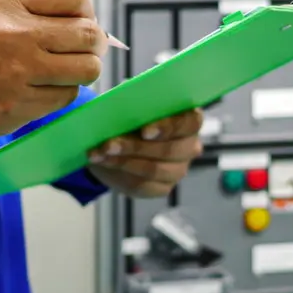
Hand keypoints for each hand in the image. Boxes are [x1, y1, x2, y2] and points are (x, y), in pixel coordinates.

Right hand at [0, 0, 106, 142]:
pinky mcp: (18, 107)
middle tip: (83, 50)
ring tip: (61, 71)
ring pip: (85, 70)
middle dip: (93, 44)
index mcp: (5, 2)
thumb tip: (84, 22)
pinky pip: (64, 98)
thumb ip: (31, 9)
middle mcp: (15, 34)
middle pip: (88, 35)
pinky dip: (59, 94)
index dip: (86, 11)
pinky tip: (39, 89)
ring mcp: (18, 73)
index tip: (81, 22)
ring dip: (80, 72)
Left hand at [86, 109, 203, 197]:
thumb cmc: (131, 119)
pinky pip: (143, 184)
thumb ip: (134, 105)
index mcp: (189, 120)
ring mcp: (178, 169)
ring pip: (154, 169)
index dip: (168, 127)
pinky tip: (102, 161)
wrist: (120, 146)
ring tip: (101, 152)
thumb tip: (118, 105)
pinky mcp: (163, 187)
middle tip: (109, 144)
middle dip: (136, 147)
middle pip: (170, 150)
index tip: (144, 131)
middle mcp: (189, 146)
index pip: (191, 123)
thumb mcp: (132, 107)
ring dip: (123, 160)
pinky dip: (119, 171)